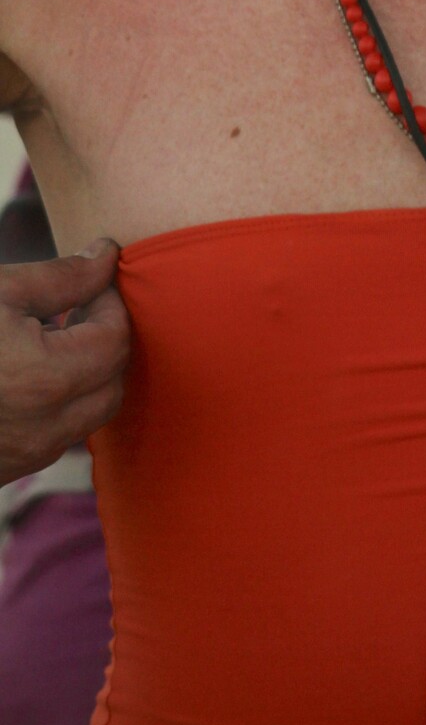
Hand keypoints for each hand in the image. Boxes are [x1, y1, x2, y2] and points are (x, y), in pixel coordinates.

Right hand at [0, 240, 129, 484]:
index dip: (110, 301)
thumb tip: (107, 255)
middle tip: (79, 304)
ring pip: (91, 413)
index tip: (92, 276)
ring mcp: (26, 455)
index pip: (116, 339)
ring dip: (88, 371)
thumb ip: (62, 277)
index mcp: (46, 381)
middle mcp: (45, 429)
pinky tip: (29, 368)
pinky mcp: (8, 469)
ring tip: (54, 333)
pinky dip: (63, 400)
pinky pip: (59, 435)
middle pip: (114, 380)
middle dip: (106, 338)